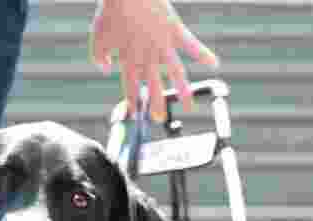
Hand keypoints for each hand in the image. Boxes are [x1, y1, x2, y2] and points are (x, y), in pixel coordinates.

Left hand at [90, 0, 218, 121]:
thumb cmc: (112, 9)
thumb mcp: (98, 35)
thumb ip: (99, 56)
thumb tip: (106, 69)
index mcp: (129, 58)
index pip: (130, 85)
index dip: (132, 100)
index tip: (134, 113)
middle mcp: (148, 56)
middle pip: (154, 85)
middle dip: (157, 103)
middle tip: (160, 118)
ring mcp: (163, 45)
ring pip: (175, 73)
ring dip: (183, 90)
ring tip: (188, 105)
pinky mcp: (174, 30)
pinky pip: (191, 44)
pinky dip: (203, 53)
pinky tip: (214, 63)